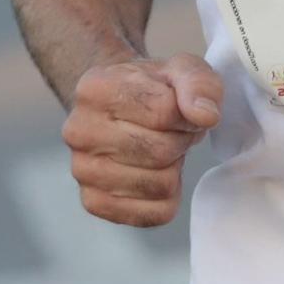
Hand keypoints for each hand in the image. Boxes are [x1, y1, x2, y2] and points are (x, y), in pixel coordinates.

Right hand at [61, 52, 221, 227]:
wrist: (122, 105)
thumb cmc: (154, 87)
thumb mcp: (182, 69)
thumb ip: (199, 84)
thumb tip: (206, 116)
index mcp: (95, 89)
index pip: (164, 113)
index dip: (186, 114)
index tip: (179, 108)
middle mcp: (78, 131)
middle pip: (160, 151)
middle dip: (180, 141)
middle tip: (172, 131)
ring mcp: (82, 170)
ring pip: (159, 184)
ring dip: (174, 168)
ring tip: (161, 147)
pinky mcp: (93, 202)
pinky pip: (152, 214)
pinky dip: (167, 197)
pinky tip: (154, 173)